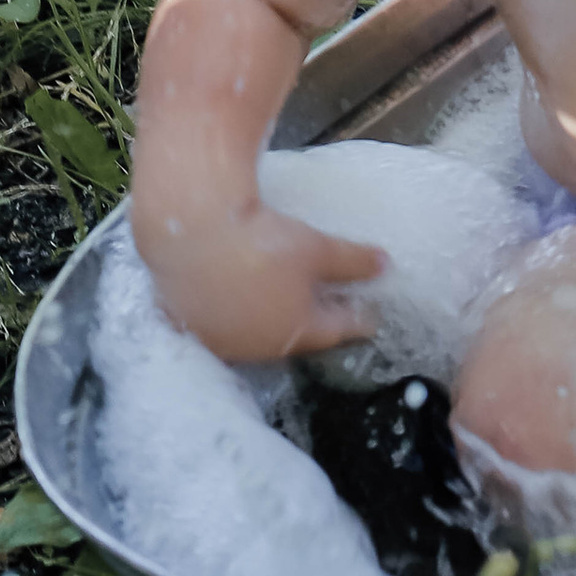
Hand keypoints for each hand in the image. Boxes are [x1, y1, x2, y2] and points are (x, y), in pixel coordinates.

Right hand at [140, 200, 384, 365]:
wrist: (191, 230)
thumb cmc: (263, 241)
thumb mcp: (317, 247)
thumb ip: (354, 262)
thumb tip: (385, 265)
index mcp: (296, 331)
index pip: (337, 330)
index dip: (356, 320)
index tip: (370, 317)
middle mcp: (259, 345)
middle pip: (295, 336)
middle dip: (314, 324)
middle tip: (329, 308)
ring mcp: (222, 339)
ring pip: (257, 334)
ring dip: (273, 321)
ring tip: (283, 302)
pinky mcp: (191, 324)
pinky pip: (223, 325)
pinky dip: (238, 314)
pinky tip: (239, 296)